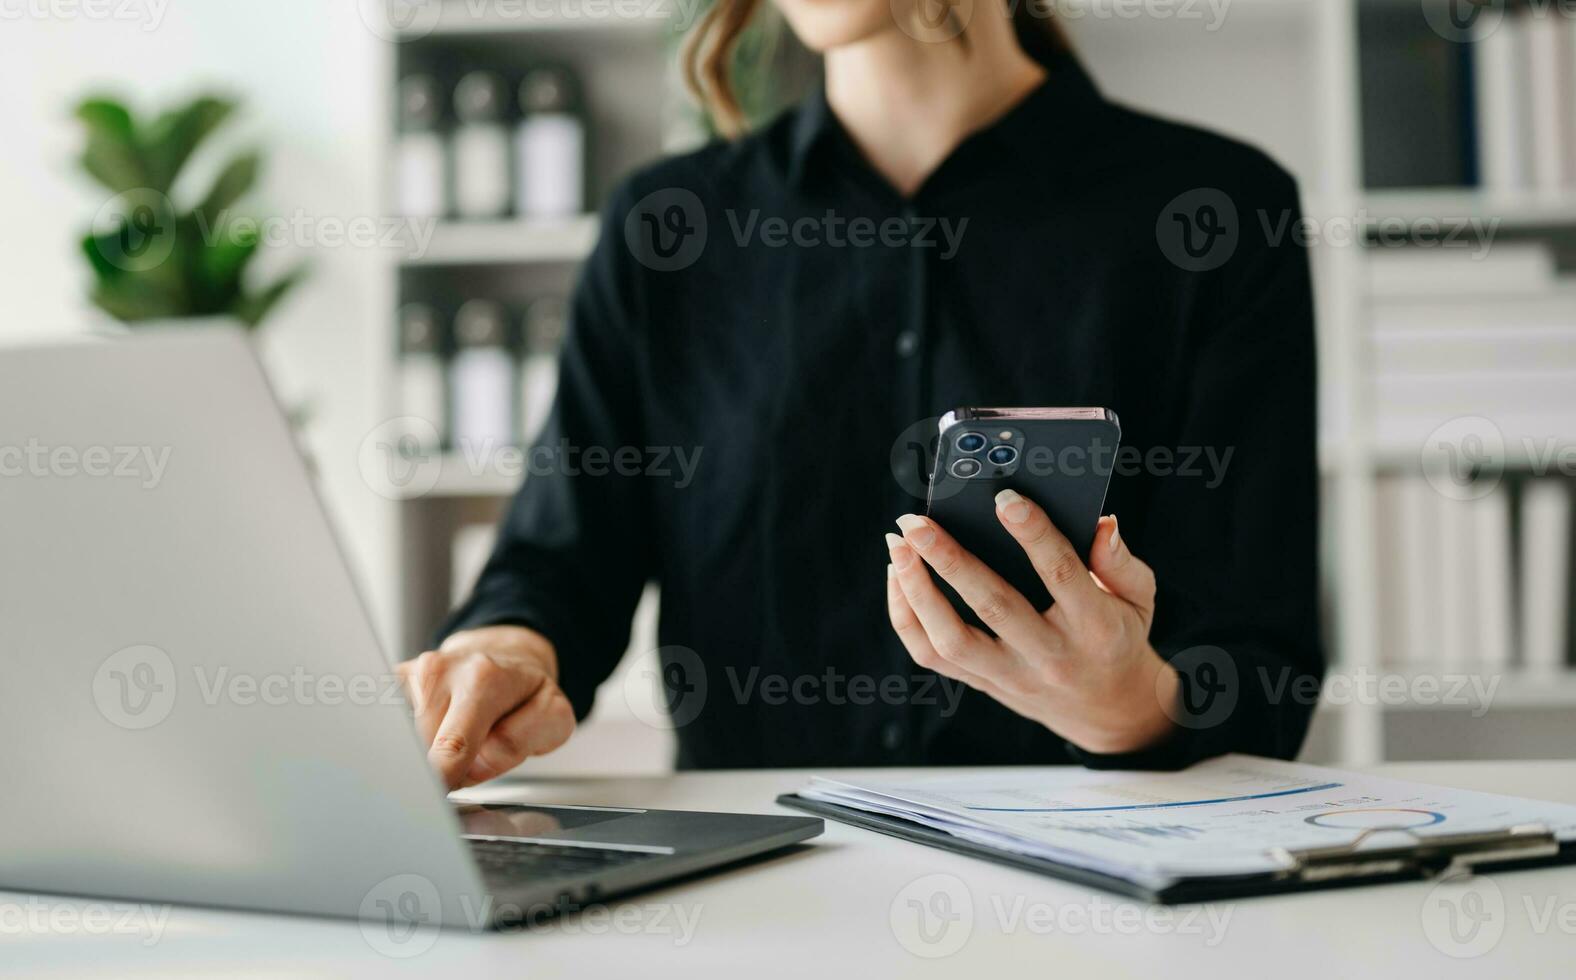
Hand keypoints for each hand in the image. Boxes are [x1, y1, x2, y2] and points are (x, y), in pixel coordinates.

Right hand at [397, 625, 574, 789]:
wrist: (504, 655)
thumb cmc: (527, 692)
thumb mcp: (551, 718)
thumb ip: (521, 742)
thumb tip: (474, 764)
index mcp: (485, 680)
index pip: (452, 746)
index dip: (441, 780)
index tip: (434, 802)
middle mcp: (442, 671)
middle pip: (425, 751)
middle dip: (444, 768)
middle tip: (470, 757)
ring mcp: (413, 673)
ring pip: (405, 744)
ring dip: (429, 754)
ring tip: (456, 736)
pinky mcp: (394, 679)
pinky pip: (389, 727)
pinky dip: (407, 741)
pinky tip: (432, 729)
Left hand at [884, 490, 1178, 754]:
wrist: (1108, 712)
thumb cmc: (1118, 637)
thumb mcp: (1139, 599)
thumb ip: (1121, 561)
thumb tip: (1101, 523)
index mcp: (1095, 627)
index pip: (1062, 574)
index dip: (1034, 533)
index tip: (1004, 498)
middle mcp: (1049, 655)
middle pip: (992, 606)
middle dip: (949, 559)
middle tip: (916, 522)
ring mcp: (1011, 675)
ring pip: (951, 639)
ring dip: (916, 589)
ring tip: (898, 546)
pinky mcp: (983, 684)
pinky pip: (932, 656)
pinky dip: (907, 617)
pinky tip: (898, 577)